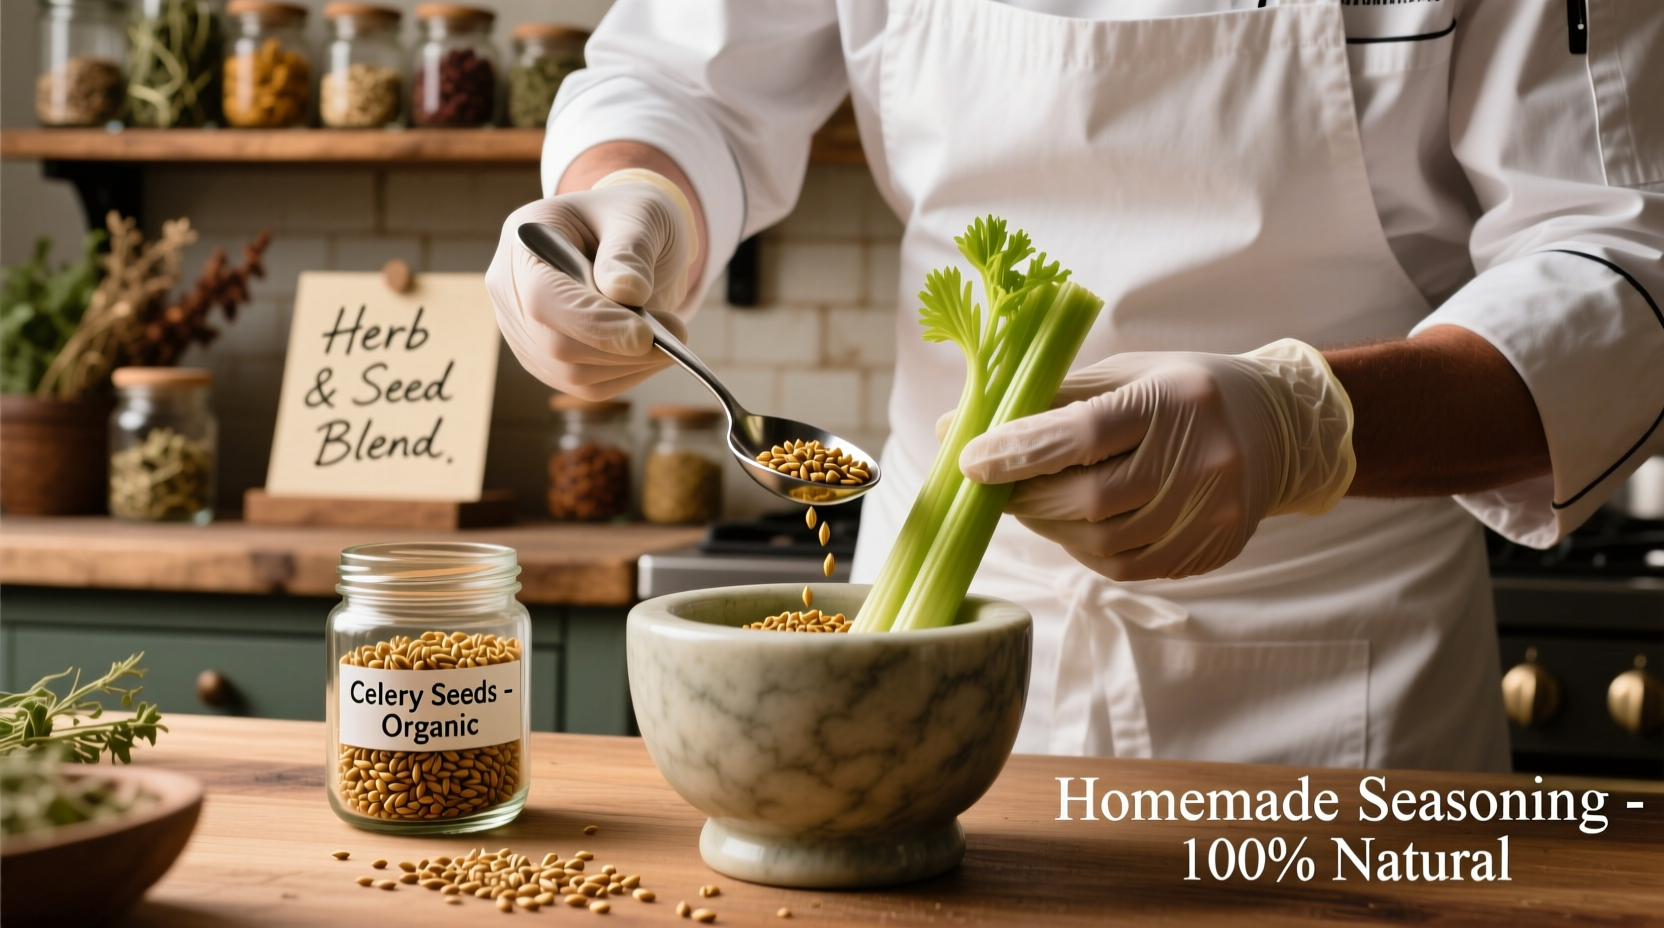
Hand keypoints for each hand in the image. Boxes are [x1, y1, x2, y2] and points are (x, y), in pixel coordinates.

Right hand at [486, 172, 697, 399]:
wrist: (628, 239)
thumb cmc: (631, 218)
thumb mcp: (640, 215)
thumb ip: (630, 250)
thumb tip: (627, 292)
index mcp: (524, 240)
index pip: (544, 297)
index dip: (593, 323)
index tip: (645, 336)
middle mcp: (511, 289)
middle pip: (553, 343)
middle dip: (619, 347)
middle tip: (676, 332)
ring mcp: (523, 329)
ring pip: (570, 372)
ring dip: (630, 364)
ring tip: (670, 336)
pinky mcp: (545, 360)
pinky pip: (584, 385)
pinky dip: (626, 374)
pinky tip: (651, 351)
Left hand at [958, 340, 1354, 579]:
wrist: (1278, 427)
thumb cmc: (1182, 392)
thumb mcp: (1126, 376)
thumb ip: (1047, 400)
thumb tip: (954, 425)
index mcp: (1175, 400)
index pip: (1083, 434)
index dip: (1019, 452)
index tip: (969, 460)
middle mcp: (1201, 459)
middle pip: (1089, 499)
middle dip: (1027, 497)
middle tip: (997, 486)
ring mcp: (1211, 512)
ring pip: (1102, 543)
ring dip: (1051, 527)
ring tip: (1036, 502)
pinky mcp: (1211, 549)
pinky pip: (1127, 567)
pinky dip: (1086, 550)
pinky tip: (1079, 524)